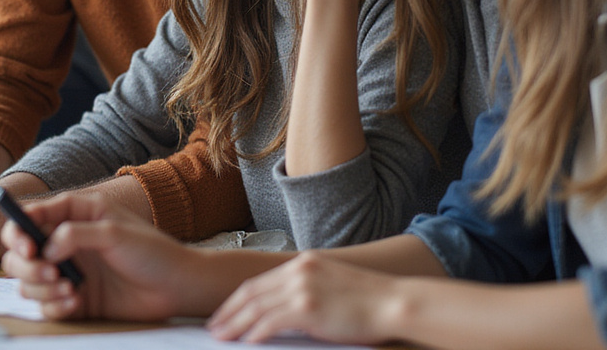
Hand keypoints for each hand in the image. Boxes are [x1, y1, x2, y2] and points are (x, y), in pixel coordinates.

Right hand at [0, 193, 202, 321]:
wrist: (174, 287)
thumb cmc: (152, 251)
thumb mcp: (114, 233)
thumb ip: (76, 234)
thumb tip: (45, 247)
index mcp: (76, 214)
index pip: (32, 216)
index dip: (19, 229)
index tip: (26, 246)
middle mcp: (67, 242)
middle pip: (19, 252)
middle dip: (26, 265)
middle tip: (49, 272)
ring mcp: (69, 271)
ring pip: (28, 282)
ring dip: (40, 288)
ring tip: (69, 288)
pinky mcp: (73, 298)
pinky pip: (46, 306)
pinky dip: (54, 306)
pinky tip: (75, 302)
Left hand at [207, 252, 397, 344]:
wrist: (392, 302)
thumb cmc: (368, 301)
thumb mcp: (331, 285)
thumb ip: (307, 291)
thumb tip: (285, 311)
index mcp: (303, 263)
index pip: (260, 282)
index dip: (239, 299)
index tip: (226, 313)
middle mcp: (298, 270)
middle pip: (252, 292)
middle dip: (229, 311)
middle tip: (214, 327)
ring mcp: (302, 287)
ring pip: (257, 307)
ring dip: (235, 323)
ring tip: (222, 337)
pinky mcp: (308, 307)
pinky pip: (271, 321)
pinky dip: (255, 332)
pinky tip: (246, 342)